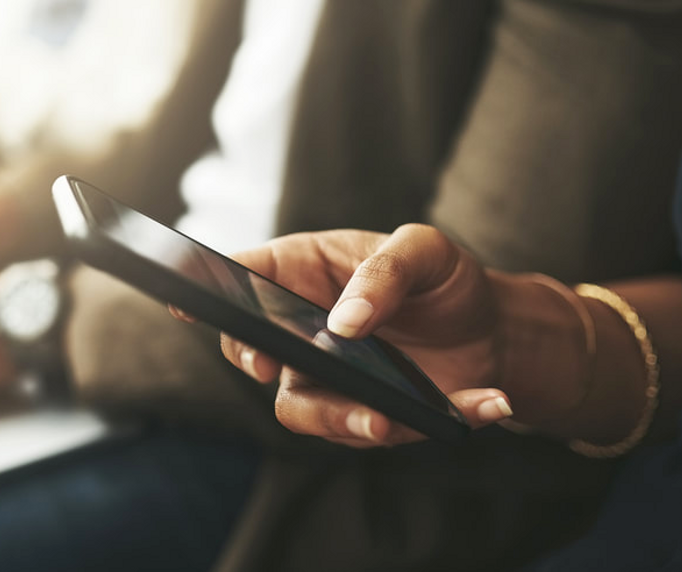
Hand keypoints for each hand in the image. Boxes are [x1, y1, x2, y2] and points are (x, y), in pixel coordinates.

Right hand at [213, 225, 513, 447]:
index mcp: (302, 270)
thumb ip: (384, 273)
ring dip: (340, 417)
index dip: (206, 289)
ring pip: (299, 409)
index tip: (186, 301)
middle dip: (256, 361)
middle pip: (251, 351)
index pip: (242, 277)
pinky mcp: (361, 415)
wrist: (495, 333)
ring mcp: (324, 378)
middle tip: (272, 366)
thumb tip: (342, 324)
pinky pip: (369, 432)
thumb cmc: (443, 280)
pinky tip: (487, 403)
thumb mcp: (425, 250)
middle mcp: (300, 328)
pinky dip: (427, 424)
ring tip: (387, 420)